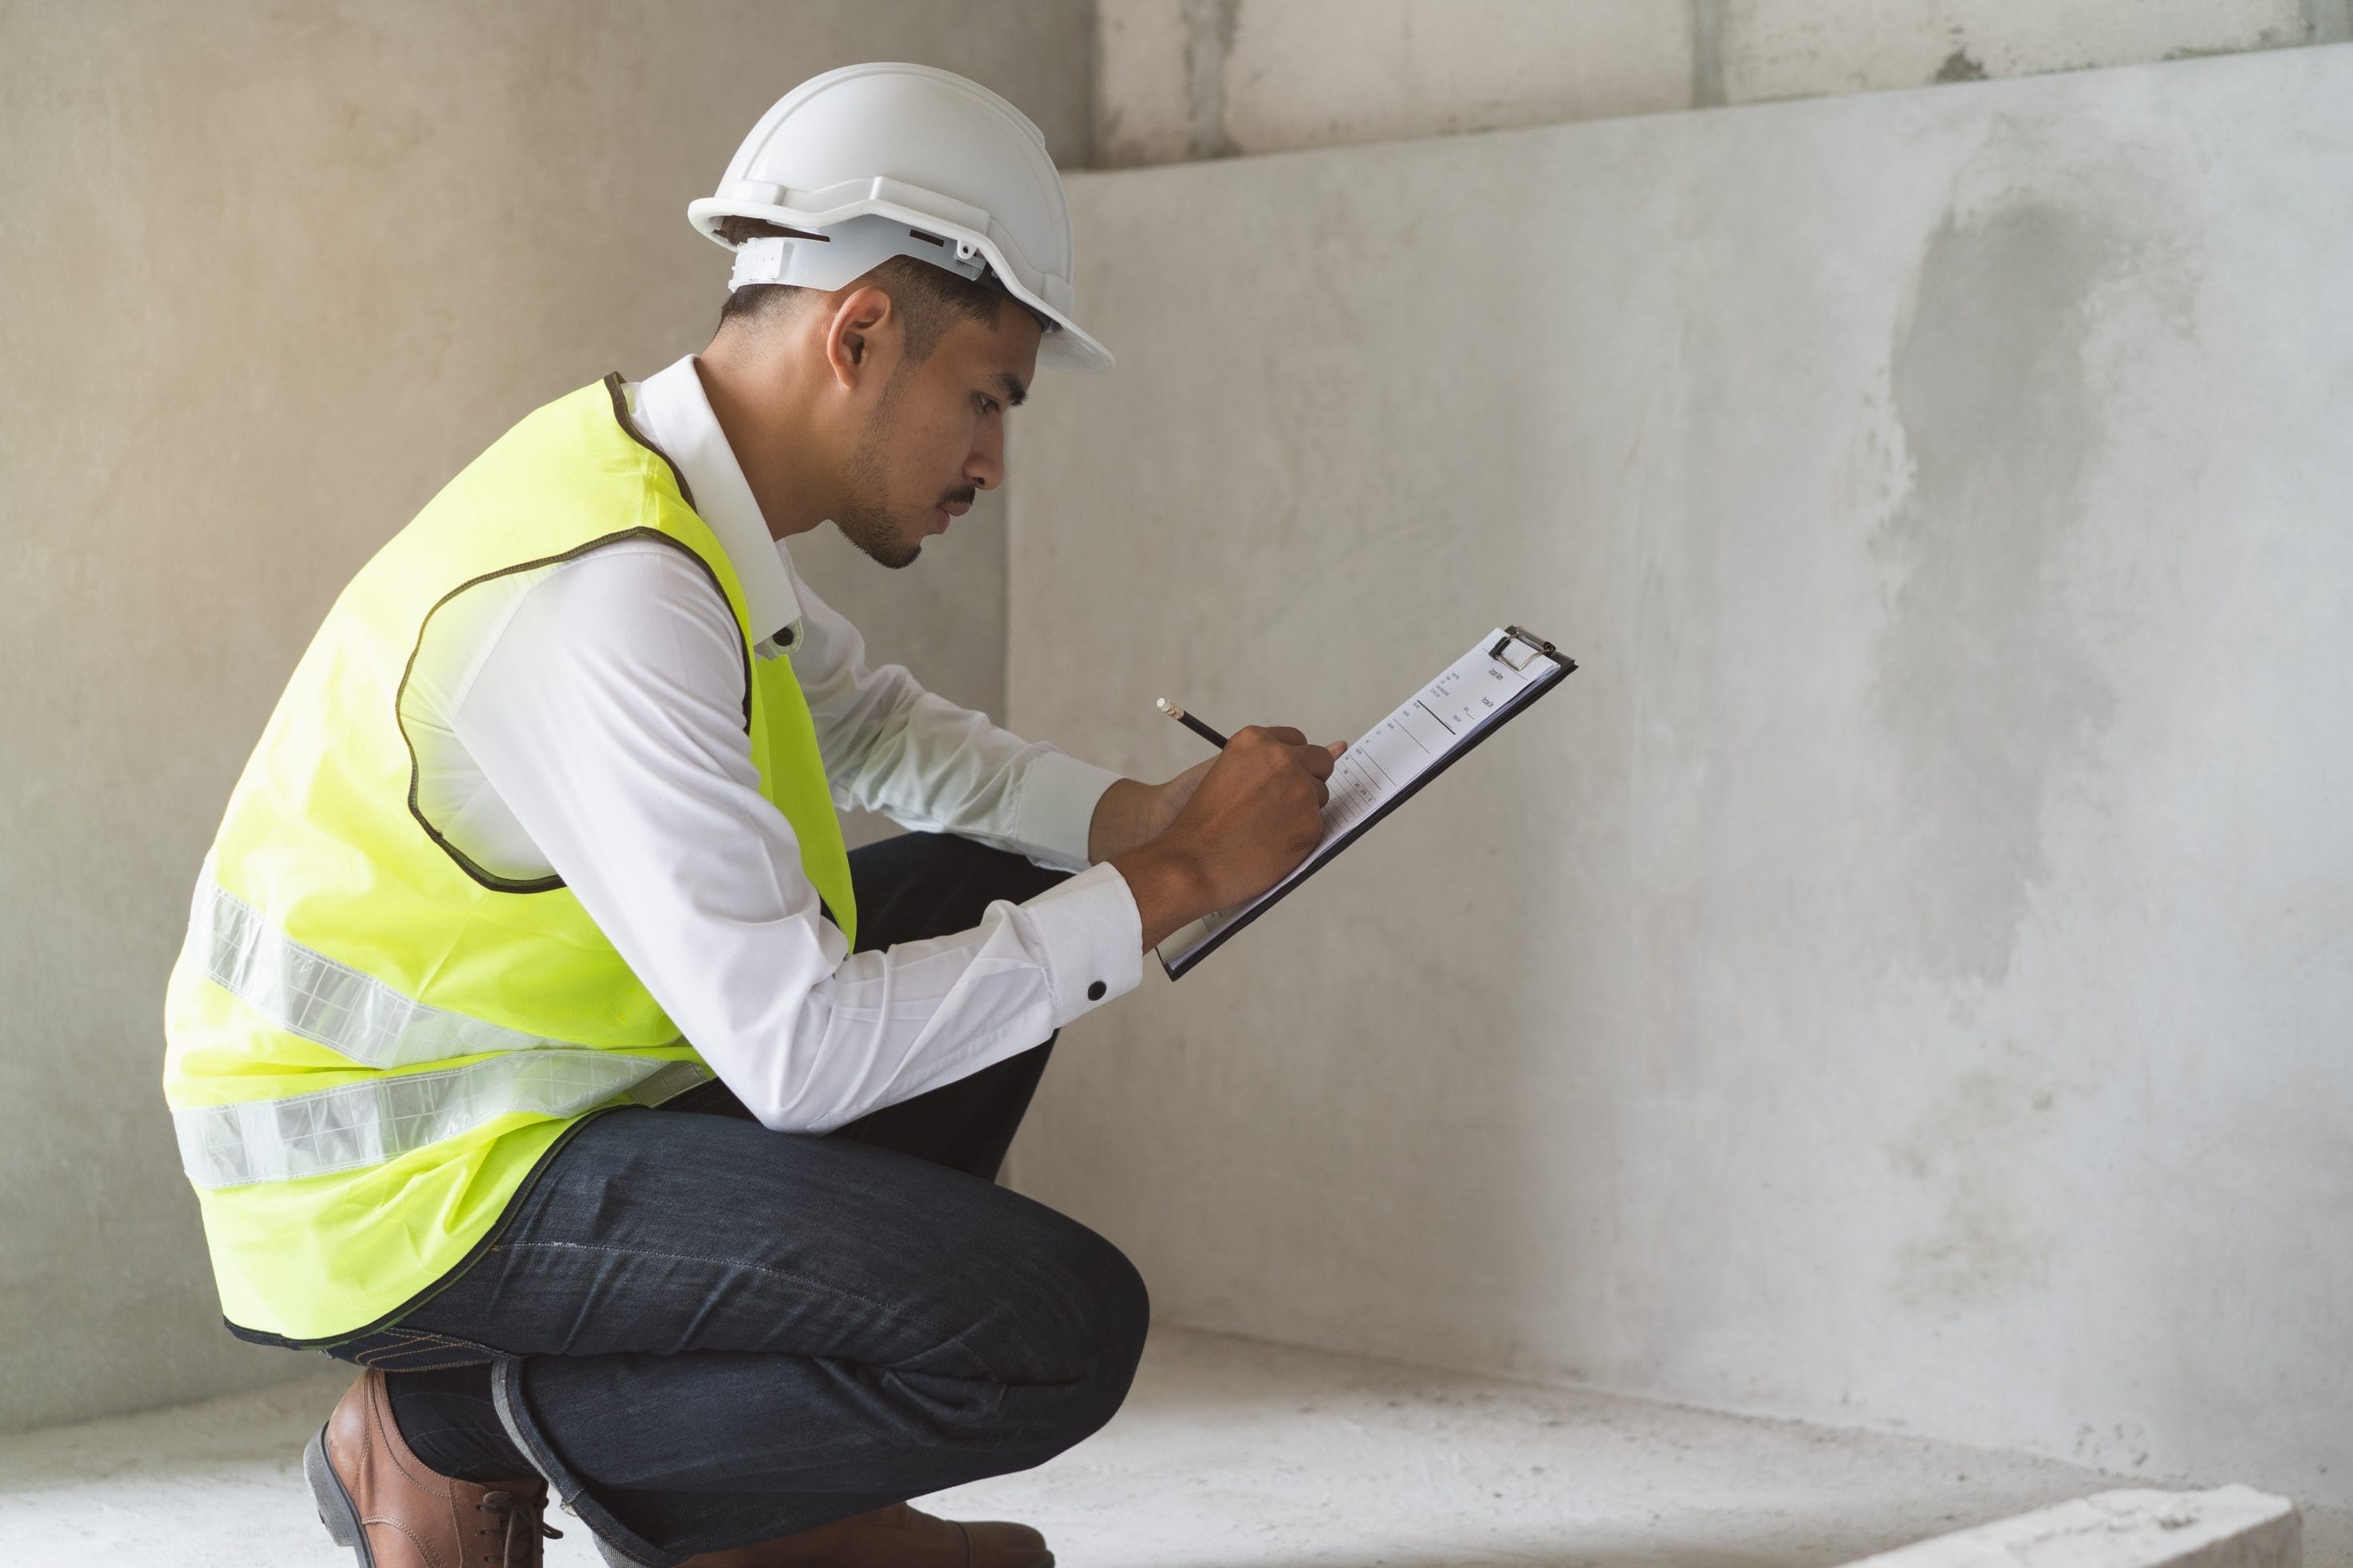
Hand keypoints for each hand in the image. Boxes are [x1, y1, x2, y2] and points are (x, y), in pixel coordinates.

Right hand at [1111, 727, 1345, 949]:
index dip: (1288, 766)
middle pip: (1319, 762)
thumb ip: (1272, 760)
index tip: (1276, 782)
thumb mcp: (1228, 774)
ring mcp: (1300, 790)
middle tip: (1275, 808)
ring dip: (1302, 811)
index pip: (1297, 742)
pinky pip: (1317, 826)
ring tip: (1263, 829)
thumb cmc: (1204, 822)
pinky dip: (1299, 837)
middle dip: (1305, 782)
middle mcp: (1282, 758)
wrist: (1191, 862)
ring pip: (1320, 796)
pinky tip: (1270, 846)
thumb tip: (1341, 746)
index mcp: (1256, 740)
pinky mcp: (1311, 823)